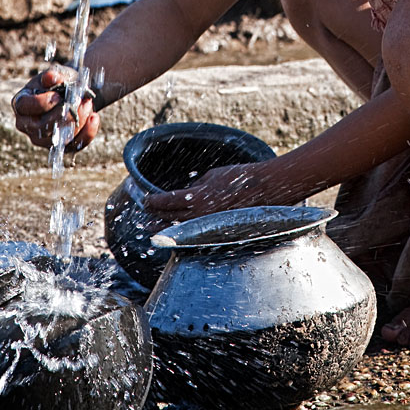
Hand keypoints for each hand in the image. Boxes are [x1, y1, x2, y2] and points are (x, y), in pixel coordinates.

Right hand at [12, 64, 99, 151]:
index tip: (58, 96)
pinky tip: (94, 117)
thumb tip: (52, 77)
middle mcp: (28, 124)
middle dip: (64, 114)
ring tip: (88, 104)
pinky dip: (87, 132)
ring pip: (58, 139)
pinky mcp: (59, 146)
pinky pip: (73, 145)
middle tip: (79, 100)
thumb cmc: (61, 82)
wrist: (74, 92)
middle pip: (42, 127)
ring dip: (77, 122)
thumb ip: (53, 75)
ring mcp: (42, 138)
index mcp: (22, 104)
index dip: (42, 103)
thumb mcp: (57, 74)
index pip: (25, 107)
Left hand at [144, 162, 266, 221]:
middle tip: (144, 216)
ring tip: (152, 229)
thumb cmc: (239, 177)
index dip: (153, 201)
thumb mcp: (212, 175)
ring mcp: (209, 225)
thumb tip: (188, 194)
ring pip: (180, 229)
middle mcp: (199, 215)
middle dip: (155, 216)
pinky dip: (184, 232)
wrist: (265, 190)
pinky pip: (196, 233)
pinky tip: (178, 233)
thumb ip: (196, 186)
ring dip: (165, 228)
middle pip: (170, 218)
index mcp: (196, 198)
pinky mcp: (218, 230)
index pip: (166, 201)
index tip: (145, 200)